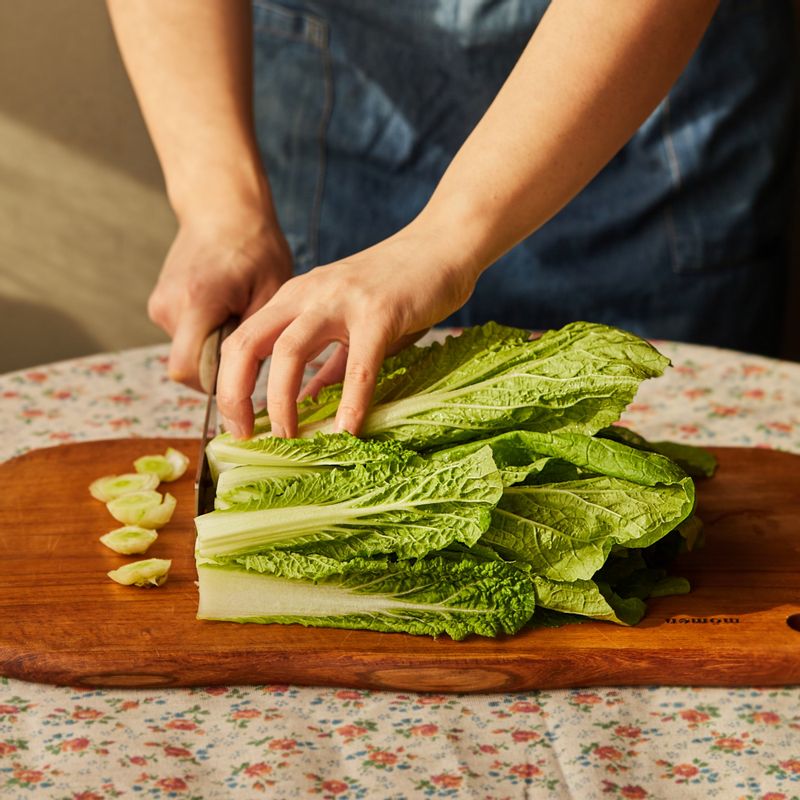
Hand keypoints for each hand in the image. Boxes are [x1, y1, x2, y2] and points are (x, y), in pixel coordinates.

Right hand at [148, 208, 292, 390]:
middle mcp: (169, 305)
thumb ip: (257, 338)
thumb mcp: (272, 292)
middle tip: (250, 344)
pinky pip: (183, 338)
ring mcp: (160, 304)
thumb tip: (249, 380)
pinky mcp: (159, 304)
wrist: (222, 209)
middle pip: (188, 367)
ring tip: (237, 317)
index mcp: (198, 302)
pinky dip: (205, 336)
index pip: (187, 370)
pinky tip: (224, 311)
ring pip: (187, 353)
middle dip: (220, 367)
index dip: (214, 388)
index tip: (243, 386)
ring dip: (213, 349)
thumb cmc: (255, 247)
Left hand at [216, 219, 480, 437]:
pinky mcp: (379, 313)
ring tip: (288, 437)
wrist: (441, 245)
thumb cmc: (396, 288)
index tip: (239, 427)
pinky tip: (348, 430)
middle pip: (245, 345)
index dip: (229, 389)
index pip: (240, 343)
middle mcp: (305, 296)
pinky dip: (350, 401)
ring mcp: (340, 301)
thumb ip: (326, 361)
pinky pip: (358, 364)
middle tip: (246, 436)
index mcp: (292, 298)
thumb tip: (305, 401)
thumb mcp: (347, 322)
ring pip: (288, 352)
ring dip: (281, 402)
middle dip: (235, 397)